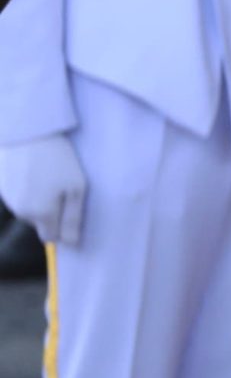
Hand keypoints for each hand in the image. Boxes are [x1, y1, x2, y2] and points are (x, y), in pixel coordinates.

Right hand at [0, 134, 86, 248]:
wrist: (28, 133)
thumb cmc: (59, 160)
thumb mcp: (77, 188)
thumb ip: (73, 219)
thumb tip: (71, 243)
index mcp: (42, 215)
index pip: (51, 238)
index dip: (62, 229)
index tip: (71, 213)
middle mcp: (22, 212)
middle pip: (40, 223)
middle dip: (51, 212)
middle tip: (63, 188)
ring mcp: (9, 200)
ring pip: (29, 209)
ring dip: (39, 199)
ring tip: (48, 175)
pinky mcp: (2, 187)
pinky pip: (18, 195)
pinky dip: (27, 188)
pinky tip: (34, 170)